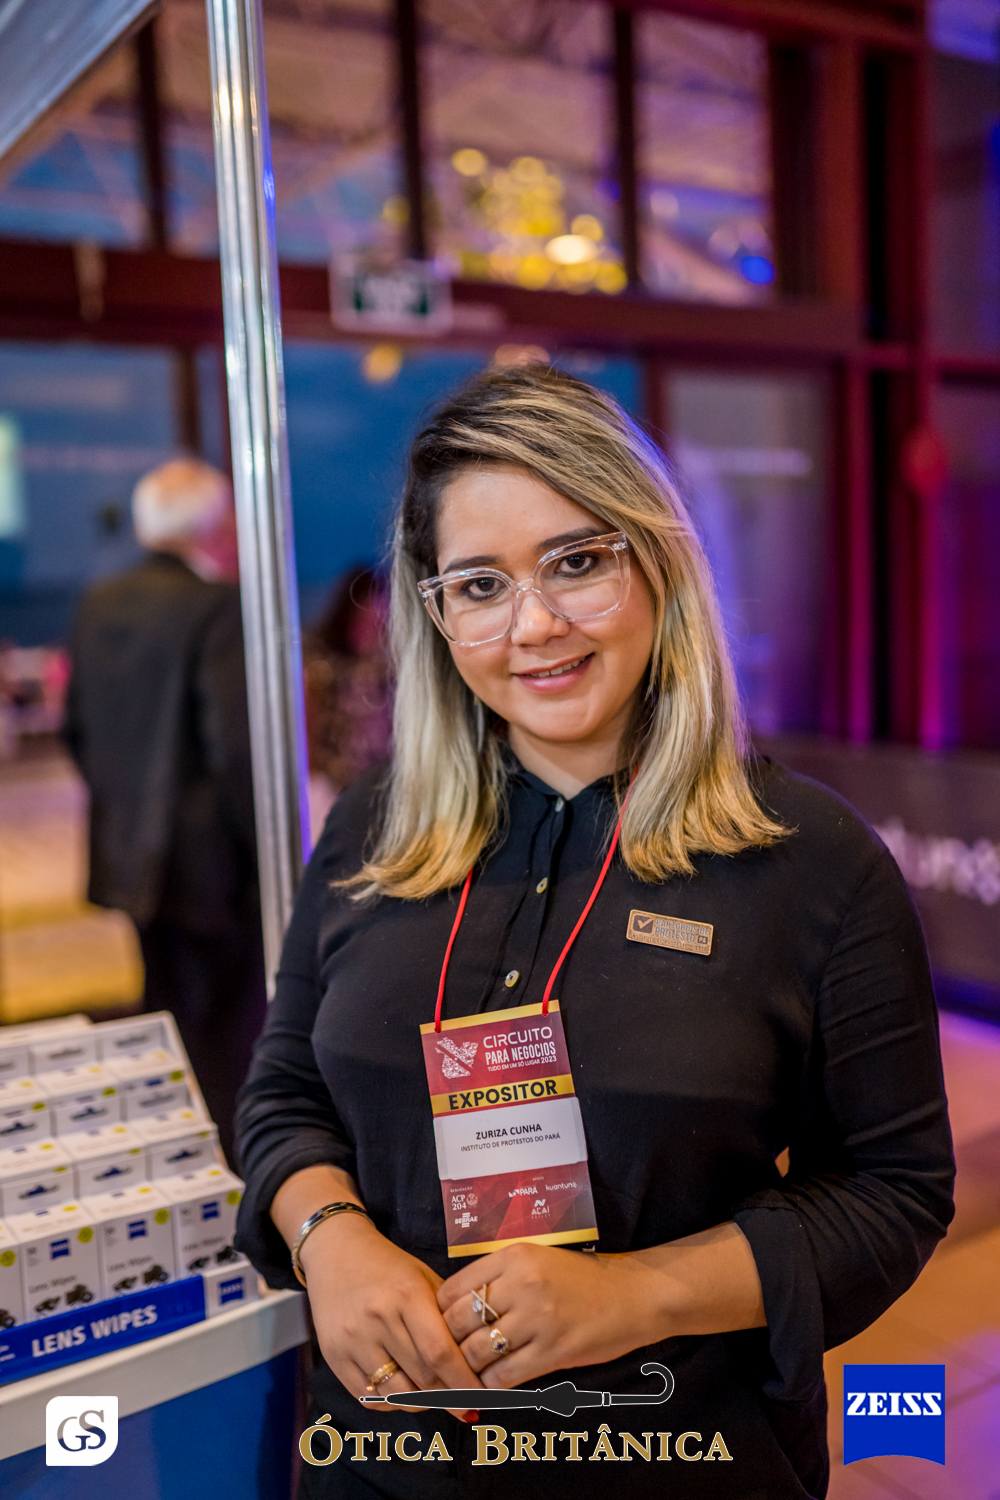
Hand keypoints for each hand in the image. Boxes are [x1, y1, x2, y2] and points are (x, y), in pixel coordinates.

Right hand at [300, 1212, 482, 1413]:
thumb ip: (447, 1315)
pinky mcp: (333, 1356)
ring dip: (423, 1404)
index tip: (481, 1396)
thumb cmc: (388, 1267)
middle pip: (421, 1376)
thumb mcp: (423, 1277)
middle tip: (465, 1404)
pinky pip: (369, 1397)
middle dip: (449, 1396)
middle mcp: (378, 1318)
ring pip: (397, 1393)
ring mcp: (352, 1340)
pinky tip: (406, 1394)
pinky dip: (393, 1403)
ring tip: (437, 1399)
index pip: (440, 1352)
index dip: (463, 1381)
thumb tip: (477, 1360)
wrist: (335, 1252)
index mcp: (407, 1294)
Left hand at [436, 1243, 653, 1388]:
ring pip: (476, 1351)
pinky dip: (490, 1384)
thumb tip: (454, 1306)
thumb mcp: (536, 1259)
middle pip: (458, 1321)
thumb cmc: (580, 1278)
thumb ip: (499, 1276)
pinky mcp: (554, 1351)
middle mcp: (522, 1283)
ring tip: (466, 1374)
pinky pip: (504, 1375)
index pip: (453, 1289)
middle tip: (446, 1357)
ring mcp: (538, 1319)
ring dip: (467, 1368)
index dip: (440, 1313)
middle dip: (447, 1343)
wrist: (633, 1295)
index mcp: (513, 1256)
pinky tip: (491, 1384)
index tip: (441, 1327)